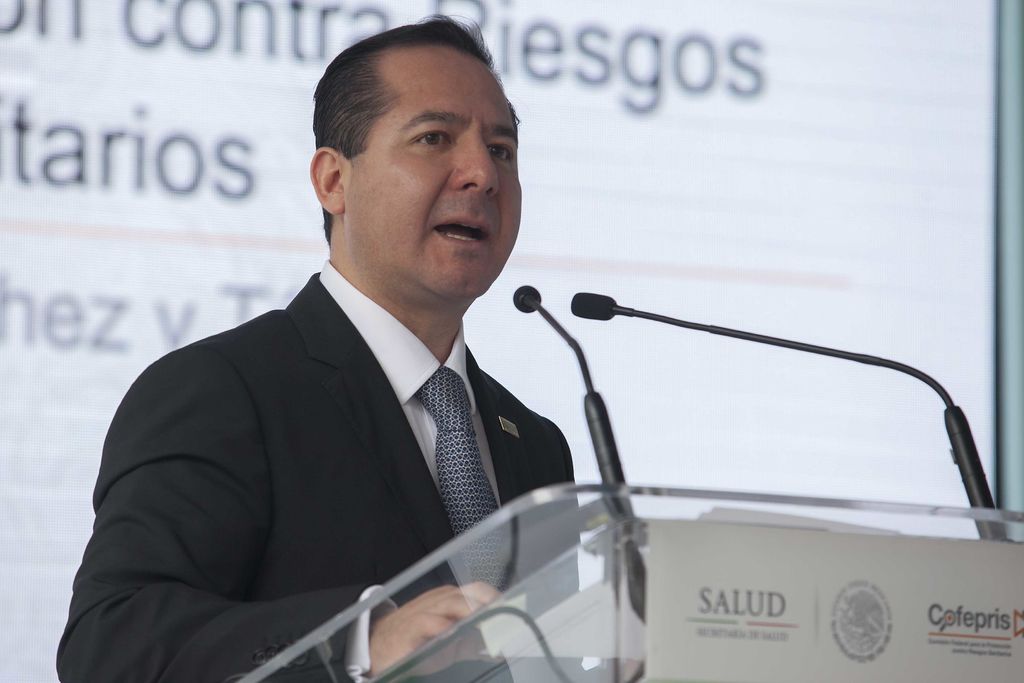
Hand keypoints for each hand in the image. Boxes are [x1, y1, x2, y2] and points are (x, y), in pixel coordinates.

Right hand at [368, 582, 498, 675]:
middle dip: (488, 604)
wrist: (377, 646)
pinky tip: (453, 632)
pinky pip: (427, 622)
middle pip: (468, 594)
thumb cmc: (416, 641)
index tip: (513, 609)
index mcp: (449, 600)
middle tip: (505, 617)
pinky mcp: (410, 628)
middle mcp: (438, 600)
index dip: (495, 598)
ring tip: (488, 623)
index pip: (477, 590)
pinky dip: (442, 626)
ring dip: (471, 612)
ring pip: (451, 603)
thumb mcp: (447, 642)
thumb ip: (472, 642)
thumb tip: (498, 648)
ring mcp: (424, 611)